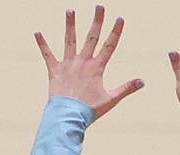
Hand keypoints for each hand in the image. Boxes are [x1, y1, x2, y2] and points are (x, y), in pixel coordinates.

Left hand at [36, 6, 143, 120]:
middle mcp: (82, 62)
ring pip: (69, 40)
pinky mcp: (54, 71)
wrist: (68, 118)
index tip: (120, 18)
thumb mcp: (111, 99)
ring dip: (70, 24)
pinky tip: (37, 32)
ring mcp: (68, 65)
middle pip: (91, 37)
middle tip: (99, 6)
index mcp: (96, 68)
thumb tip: (143, 81)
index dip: (115, 32)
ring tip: (70, 10)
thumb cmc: (89, 111)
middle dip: (97, 21)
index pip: (109, 46)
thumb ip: (126, 88)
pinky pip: (47, 55)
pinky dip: (42, 44)